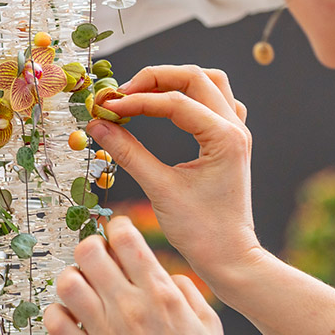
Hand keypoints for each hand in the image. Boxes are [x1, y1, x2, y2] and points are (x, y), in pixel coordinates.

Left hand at [43, 217, 243, 334]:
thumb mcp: (209, 323)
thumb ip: (185, 288)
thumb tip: (161, 272)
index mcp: (161, 293)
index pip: (125, 236)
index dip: (117, 228)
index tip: (117, 236)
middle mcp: (130, 307)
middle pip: (88, 251)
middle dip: (91, 248)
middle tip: (97, 262)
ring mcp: (106, 333)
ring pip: (67, 283)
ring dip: (72, 279)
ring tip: (83, 291)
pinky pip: (55, 323)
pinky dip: (57, 314)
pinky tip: (72, 319)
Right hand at [87, 65, 260, 283]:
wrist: (230, 257)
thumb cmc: (201, 232)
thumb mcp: (159, 189)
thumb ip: (128, 153)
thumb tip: (97, 125)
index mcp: (224, 138)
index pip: (175, 101)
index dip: (137, 100)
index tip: (107, 107)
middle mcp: (235, 128)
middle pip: (196, 77)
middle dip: (155, 79)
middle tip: (122, 95)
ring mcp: (237, 133)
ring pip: (210, 82)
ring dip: (176, 81)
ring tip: (143, 94)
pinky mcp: (231, 142)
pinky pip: (216, 102)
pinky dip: (192, 96)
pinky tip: (171, 108)